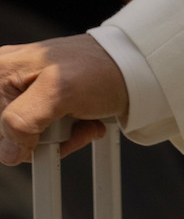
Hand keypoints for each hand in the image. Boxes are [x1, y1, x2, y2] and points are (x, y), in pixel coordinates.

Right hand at [0, 34, 129, 165]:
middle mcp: (7, 80)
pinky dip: (67, 136)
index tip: (37, 133)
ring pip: (28, 141)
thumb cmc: (101, 69)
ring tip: (82, 120)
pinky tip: (84, 123)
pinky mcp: (43, 106)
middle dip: (41, 139)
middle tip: (68, 122)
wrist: (135, 66)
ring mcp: (25, 95)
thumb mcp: (58, 92)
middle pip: (8, 136)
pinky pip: (45, 137)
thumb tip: (9, 151)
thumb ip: (23, 120)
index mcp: (1, 71)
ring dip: (60, 140)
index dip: (13, 137)